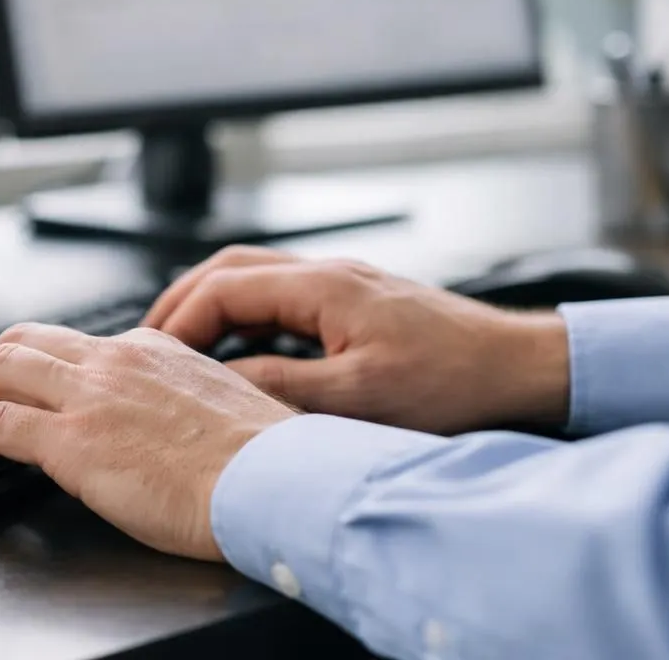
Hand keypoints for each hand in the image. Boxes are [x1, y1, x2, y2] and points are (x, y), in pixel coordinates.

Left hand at [0, 323, 295, 560]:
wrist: (274, 480)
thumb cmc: (263, 462)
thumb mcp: (222, 409)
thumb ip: (181, 404)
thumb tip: (165, 430)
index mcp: (154, 349)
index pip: (78, 346)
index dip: (40, 368)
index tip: (26, 391)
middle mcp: (115, 358)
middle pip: (24, 342)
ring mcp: (89, 394)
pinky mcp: (70, 438)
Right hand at [143, 246, 569, 433]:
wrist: (521, 369)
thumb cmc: (456, 382)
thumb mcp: (359, 399)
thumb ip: (282, 387)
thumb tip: (221, 382)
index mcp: (323, 286)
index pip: (223, 289)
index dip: (179, 323)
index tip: (153, 358)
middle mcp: (329, 272)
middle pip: (230, 268)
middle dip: (181, 302)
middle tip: (147, 343)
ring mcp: (345, 284)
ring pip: (255, 275)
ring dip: (212, 303)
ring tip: (181, 343)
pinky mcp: (358, 302)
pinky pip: (282, 293)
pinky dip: (246, 313)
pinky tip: (242, 347)